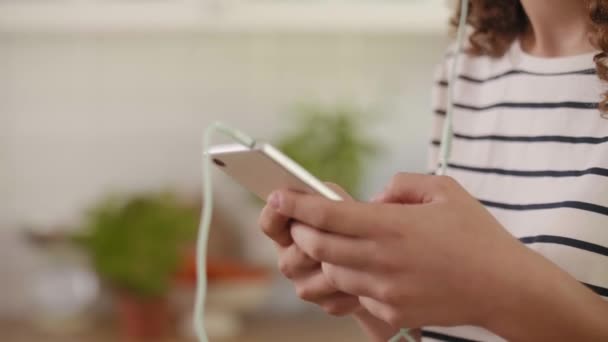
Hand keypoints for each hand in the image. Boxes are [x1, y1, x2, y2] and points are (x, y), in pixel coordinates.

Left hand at [268, 173, 533, 329]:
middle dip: (301, 230)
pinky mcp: (392, 311)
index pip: (328, 214)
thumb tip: (372, 199)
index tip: (278, 194)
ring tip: (327, 242)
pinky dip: (349, 279)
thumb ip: (401, 185)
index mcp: (392, 224)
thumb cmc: (476, 234)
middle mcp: (382, 258)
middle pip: (319, 245)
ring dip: (322, 256)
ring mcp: (385, 289)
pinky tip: (361, 267)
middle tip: (299, 220)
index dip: (297, 204)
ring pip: (332, 272)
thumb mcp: (444, 190)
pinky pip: (355, 294)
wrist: (505, 287)